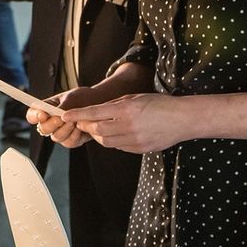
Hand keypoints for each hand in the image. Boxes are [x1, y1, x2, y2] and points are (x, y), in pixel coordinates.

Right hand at [31, 84, 112, 147]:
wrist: (100, 103)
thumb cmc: (84, 98)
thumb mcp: (71, 98)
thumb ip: (61, 107)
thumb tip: (54, 114)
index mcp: (46, 109)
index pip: (32, 115)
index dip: (34, 116)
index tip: (43, 114)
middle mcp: (51, 122)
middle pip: (43, 129)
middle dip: (52, 124)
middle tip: (61, 118)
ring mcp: (61, 132)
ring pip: (56, 137)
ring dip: (65, 130)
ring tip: (75, 121)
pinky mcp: (72, 139)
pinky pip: (69, 143)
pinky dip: (74, 136)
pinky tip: (80, 128)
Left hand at [62, 93, 178, 152]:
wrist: (182, 119)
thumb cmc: (159, 104)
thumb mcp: (135, 98)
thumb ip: (114, 105)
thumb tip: (95, 113)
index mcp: (126, 109)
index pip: (94, 113)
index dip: (77, 115)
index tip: (64, 116)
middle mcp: (128, 125)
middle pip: (96, 130)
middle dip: (86, 126)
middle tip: (83, 122)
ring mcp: (134, 139)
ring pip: (105, 141)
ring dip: (98, 135)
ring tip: (100, 128)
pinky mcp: (139, 149)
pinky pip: (118, 146)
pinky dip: (112, 141)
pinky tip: (117, 134)